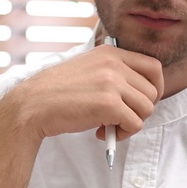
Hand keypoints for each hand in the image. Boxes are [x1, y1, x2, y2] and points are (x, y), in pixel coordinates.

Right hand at [4, 45, 164, 144]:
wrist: (31, 105)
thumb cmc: (57, 92)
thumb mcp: (87, 68)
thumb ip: (112, 72)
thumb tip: (141, 90)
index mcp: (110, 53)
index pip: (153, 67)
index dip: (154, 87)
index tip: (141, 101)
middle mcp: (114, 64)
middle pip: (153, 91)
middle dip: (141, 110)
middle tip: (122, 118)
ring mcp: (112, 83)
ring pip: (146, 109)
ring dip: (131, 123)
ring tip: (109, 127)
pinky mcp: (109, 105)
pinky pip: (135, 124)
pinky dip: (122, 134)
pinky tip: (101, 134)